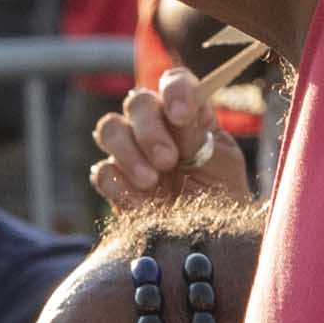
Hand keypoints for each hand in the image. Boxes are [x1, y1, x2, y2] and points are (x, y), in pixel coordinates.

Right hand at [91, 68, 226, 209]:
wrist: (207, 240)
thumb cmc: (221, 197)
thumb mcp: (221, 165)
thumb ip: (200, 139)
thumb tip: (179, 116)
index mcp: (188, 113)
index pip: (175, 82)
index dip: (175, 91)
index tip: (181, 116)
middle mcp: (155, 125)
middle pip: (137, 102)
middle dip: (150, 130)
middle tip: (168, 161)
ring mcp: (131, 151)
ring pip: (109, 128)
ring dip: (129, 153)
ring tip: (152, 182)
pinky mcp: (115, 181)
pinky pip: (102, 171)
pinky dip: (120, 186)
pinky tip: (143, 205)